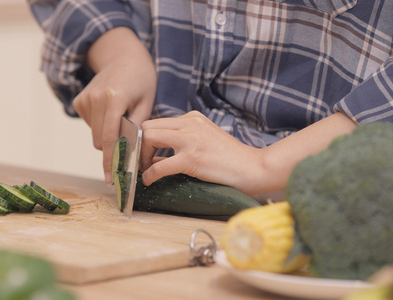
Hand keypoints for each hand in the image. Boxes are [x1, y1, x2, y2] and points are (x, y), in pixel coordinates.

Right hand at [73, 27, 155, 183]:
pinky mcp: (80, 101)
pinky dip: (101, 125)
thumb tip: (131, 154)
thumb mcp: (147, 102)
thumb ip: (137, 128)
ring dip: (108, 135)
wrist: (123, 57)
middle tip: (128, 148)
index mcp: (114, 98)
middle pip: (100, 141)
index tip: (111, 179)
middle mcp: (95, 98)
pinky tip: (110, 112)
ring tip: (121, 118)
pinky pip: (90, 125)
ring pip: (95, 135)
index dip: (110, 161)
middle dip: (112, 149)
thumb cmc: (141, 79)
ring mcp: (85, 99)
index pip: (109, 138)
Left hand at [140, 111, 356, 195]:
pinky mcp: (193, 157)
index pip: (156, 122)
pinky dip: (149, 175)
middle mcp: (190, 124)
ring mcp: (191, 139)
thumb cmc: (230, 160)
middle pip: (148, 126)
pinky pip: (160, 165)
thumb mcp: (203, 142)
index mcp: (192, 118)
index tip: (140, 153)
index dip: (143, 138)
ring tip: (144, 171)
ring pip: (149, 138)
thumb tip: (153, 157)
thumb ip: (181, 144)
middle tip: (140, 163)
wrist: (254, 168)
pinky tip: (149, 181)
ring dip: (141, 157)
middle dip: (138, 146)